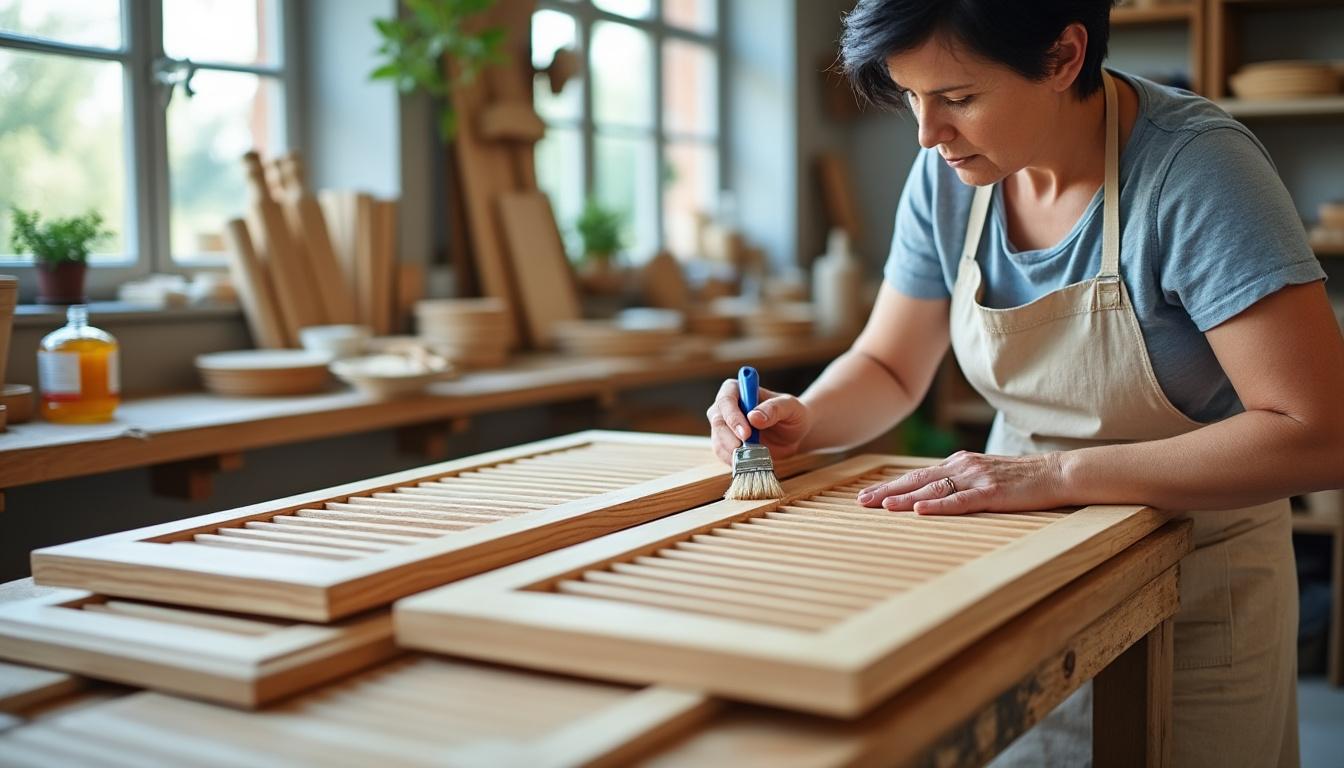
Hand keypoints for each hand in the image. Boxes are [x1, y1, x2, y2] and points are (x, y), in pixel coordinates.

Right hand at [707, 378, 812, 464]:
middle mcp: (727, 406)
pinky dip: (733, 460)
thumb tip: (753, 416)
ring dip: (731, 451)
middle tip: (745, 449)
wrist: (794, 434)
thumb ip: (774, 409)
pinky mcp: (727, 443)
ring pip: (717, 438)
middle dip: (729, 437)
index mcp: (739, 390)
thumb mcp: (790, 407)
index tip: (746, 433)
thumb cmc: (792, 414)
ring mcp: (725, 426)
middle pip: (717, 420)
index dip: (732, 417)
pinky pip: (722, 453)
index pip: (726, 399)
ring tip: (751, 457)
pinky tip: (747, 462)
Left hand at [856, 450, 1067, 514]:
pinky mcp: (991, 492)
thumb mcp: (984, 476)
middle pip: (916, 480)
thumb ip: (961, 482)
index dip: (891, 486)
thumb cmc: (1021, 479)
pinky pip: (960, 501)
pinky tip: (919, 510)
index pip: (917, 476)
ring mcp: (976, 478)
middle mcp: (962, 467)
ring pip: (932, 489)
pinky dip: (938, 505)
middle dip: (887, 491)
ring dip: (905, 497)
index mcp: (959, 464)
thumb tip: (935, 496)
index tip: (868, 496)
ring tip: (881, 506)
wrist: (1056, 472)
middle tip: (861, 502)